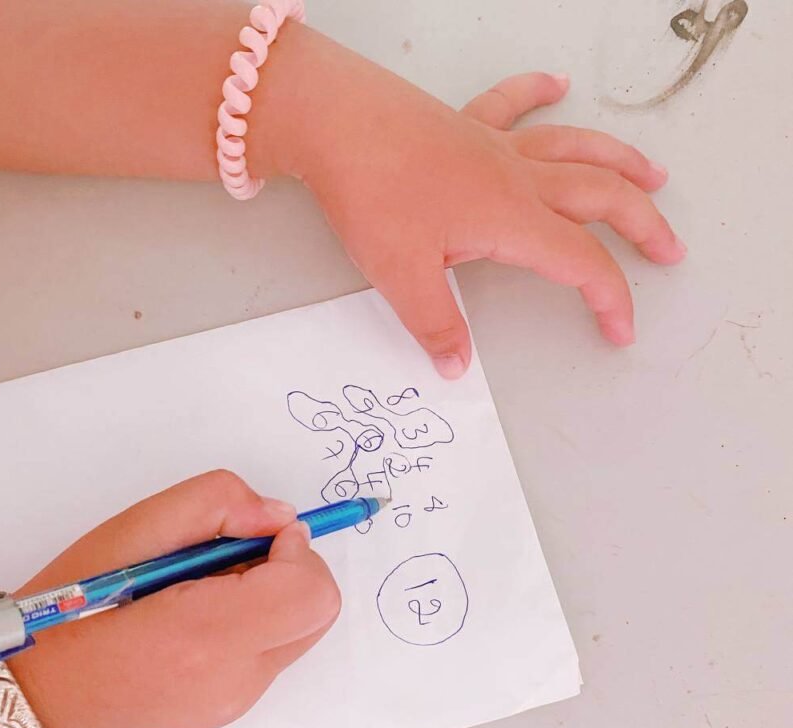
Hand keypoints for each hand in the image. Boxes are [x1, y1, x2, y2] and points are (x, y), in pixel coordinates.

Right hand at [9, 471, 340, 727]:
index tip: (256, 534)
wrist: (41, 688)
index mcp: (206, 634)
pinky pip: (271, 653)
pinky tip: (199, 616)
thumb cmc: (75, 602)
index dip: (296, 551)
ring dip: (273, 596)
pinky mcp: (230, 710)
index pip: (309, 591)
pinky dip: (254, 622)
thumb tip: (281, 517)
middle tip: (231, 557)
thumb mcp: (135, 528)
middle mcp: (233, 680)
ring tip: (205, 588)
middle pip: (318, 613)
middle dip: (291, 570)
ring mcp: (235, 702)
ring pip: (299, 631)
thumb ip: (216, 503)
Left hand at [252, 36, 684, 377]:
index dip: (611, 298)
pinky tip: (558, 85)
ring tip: (652, 175)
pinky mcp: (464, 124)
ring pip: (575, 148)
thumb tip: (456, 367)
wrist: (333, 122)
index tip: (622, 331)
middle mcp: (516, 178)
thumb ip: (437, 325)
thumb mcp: (402, 275)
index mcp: (511, 219)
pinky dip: (539, 93)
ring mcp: (494, 145)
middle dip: (642, 226)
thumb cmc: (370, 193)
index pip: (581, 263)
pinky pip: (513, 102)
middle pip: (600, 198)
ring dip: (619, 161)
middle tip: (669, 248)